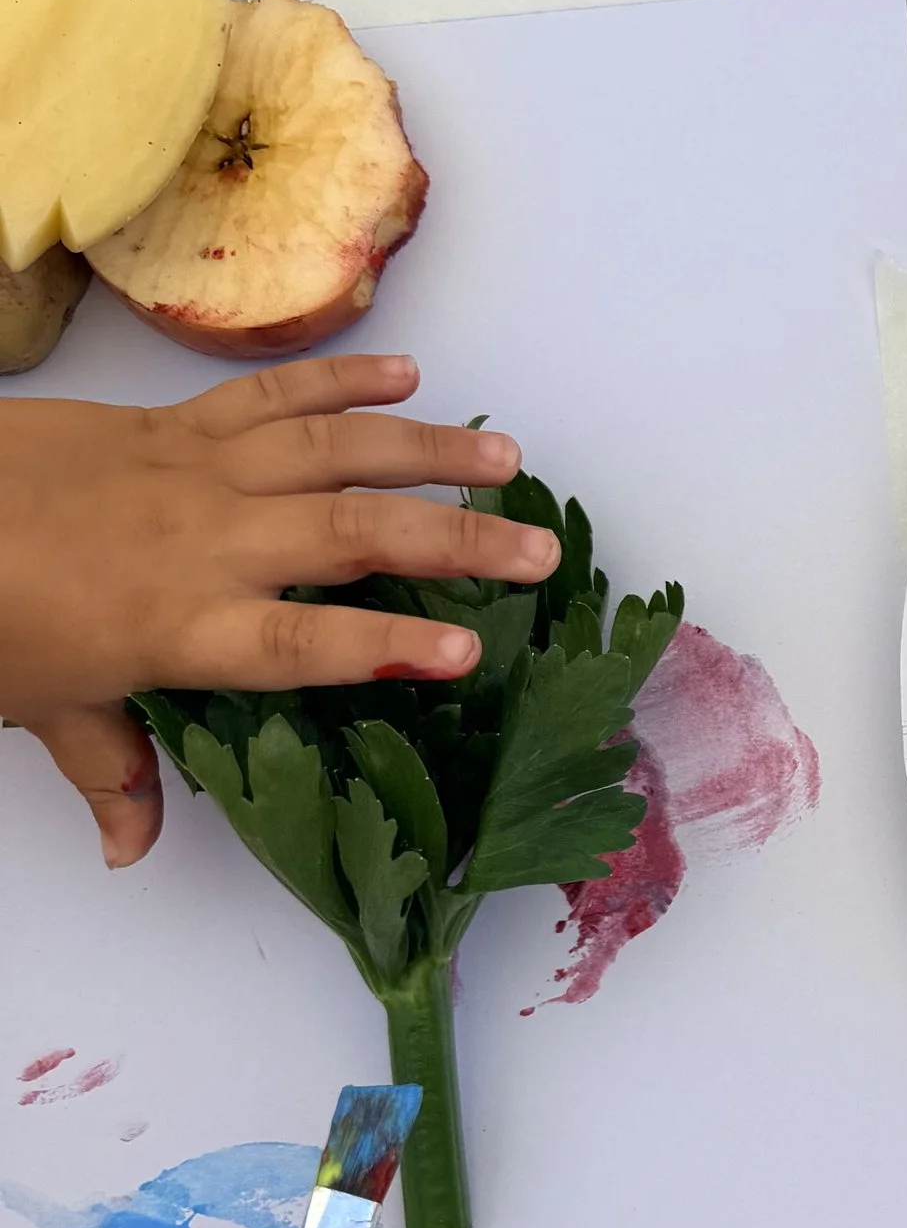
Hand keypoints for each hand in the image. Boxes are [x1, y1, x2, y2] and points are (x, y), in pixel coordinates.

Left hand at [0, 355, 559, 866]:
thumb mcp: (40, 708)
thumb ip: (108, 770)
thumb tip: (132, 851)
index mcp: (179, 625)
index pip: (306, 642)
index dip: (388, 646)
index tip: (466, 649)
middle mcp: (205, 541)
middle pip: (349, 535)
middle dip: (454, 541)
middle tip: (537, 552)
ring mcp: (193, 469)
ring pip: (331, 450)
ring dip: (426, 450)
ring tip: (507, 458)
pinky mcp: (170, 421)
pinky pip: (271, 397)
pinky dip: (342, 380)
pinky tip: (408, 376)